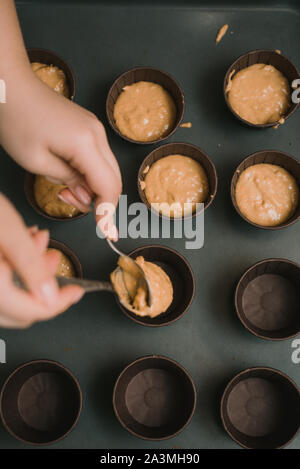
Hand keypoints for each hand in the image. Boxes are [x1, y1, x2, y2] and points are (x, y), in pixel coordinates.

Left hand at [0, 65, 121, 239]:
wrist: (11, 85)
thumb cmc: (17, 121)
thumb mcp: (37, 162)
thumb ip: (69, 182)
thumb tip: (88, 197)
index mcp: (86, 144)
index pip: (108, 187)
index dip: (108, 212)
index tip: (108, 234)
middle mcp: (98, 135)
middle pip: (114, 179)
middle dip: (99, 200)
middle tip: (68, 201)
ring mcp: (96, 130)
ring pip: (108, 170)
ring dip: (92, 187)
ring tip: (64, 188)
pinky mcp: (89, 128)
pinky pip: (99, 159)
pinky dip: (89, 173)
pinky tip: (68, 174)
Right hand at [0, 193, 83, 327]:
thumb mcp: (8, 231)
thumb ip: (31, 266)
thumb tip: (52, 298)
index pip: (31, 312)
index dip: (59, 303)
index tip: (76, 290)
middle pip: (20, 311)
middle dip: (44, 285)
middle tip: (53, 257)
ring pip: (9, 299)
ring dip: (28, 276)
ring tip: (35, 243)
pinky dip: (12, 272)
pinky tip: (17, 247)